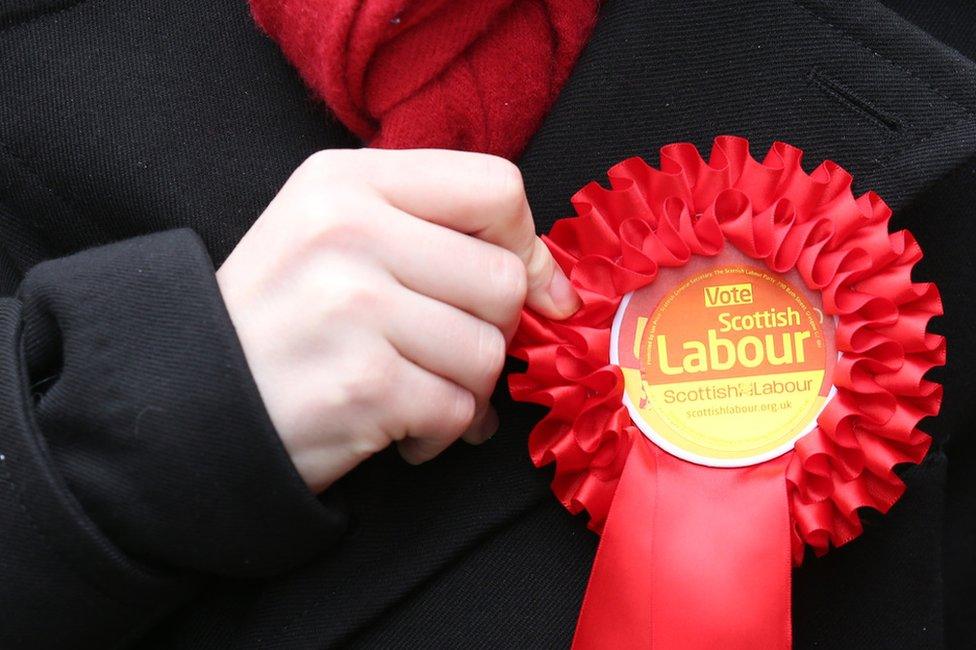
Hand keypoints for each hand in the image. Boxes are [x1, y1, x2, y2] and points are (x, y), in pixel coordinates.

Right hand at [216, 149, 579, 492]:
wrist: (188, 401)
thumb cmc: (282, 319)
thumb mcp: (338, 237)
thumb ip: (440, 235)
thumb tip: (556, 289)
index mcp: (346, 181)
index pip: (495, 187)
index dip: (524, 244)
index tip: (522, 286)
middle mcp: (347, 231)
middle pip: (503, 278)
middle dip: (493, 331)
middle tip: (445, 350)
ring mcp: (353, 307)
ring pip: (488, 352)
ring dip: (466, 389)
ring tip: (415, 390)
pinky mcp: (363, 384)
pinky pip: (460, 411)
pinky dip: (442, 433)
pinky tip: (399, 426)